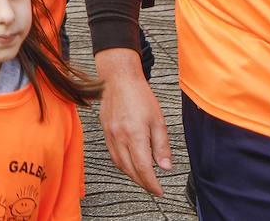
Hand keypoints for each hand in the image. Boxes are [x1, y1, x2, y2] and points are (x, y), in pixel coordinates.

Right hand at [96, 49, 171, 195]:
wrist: (118, 79)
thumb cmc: (139, 95)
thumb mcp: (158, 120)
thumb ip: (162, 145)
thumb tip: (165, 166)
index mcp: (135, 134)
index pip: (143, 168)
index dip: (152, 184)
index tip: (159, 191)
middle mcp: (120, 137)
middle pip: (130, 169)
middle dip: (142, 183)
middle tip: (153, 188)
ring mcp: (110, 134)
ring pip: (119, 164)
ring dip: (131, 175)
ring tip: (143, 178)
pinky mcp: (105, 131)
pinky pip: (112, 154)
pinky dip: (122, 163)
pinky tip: (129, 163)